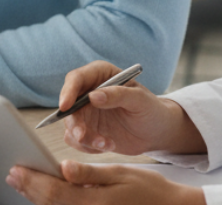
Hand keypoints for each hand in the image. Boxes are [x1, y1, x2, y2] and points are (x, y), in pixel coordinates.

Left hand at [7, 160, 204, 204]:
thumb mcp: (120, 173)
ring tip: (23, 184)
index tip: (17, 169)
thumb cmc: (148, 191)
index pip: (54, 191)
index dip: (32, 180)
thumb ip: (89, 173)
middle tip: (13, 175)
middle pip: (50, 203)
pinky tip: (45, 196)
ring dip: (37, 198)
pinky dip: (52, 204)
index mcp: (93, 201)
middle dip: (29, 188)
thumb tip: (64, 167)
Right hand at [56, 61, 205, 155]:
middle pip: (68, 105)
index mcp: (100, 75)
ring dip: (84, 138)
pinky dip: (88, 146)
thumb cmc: (151, 109)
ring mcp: (86, 113)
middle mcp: (88, 92)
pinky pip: (76, 140)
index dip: (67, 91)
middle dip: (74, 122)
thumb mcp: (140, 100)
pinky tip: (108, 145)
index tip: (65, 106)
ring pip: (70, 125)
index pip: (76, 79)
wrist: (156, 132)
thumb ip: (118, 95)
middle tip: (83, 136)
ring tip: (106, 143)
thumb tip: (93, 96)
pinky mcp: (87, 130)